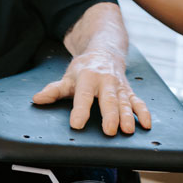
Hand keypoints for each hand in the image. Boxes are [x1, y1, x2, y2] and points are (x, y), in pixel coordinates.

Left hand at [32, 48, 151, 135]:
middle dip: (110, 115)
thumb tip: (37, 99)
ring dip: (127, 116)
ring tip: (128, 131)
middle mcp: (105, 81)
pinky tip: (146, 125)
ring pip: (124, 102)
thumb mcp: (67, 77)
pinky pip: (138, 102)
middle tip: (109, 131)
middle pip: (108, 99)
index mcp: (87, 77)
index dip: (80, 110)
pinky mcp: (129, 91)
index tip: (77, 124)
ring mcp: (119, 87)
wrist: (105, 52)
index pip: (83, 95)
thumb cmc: (84, 69)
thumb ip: (54, 90)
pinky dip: (144, 112)